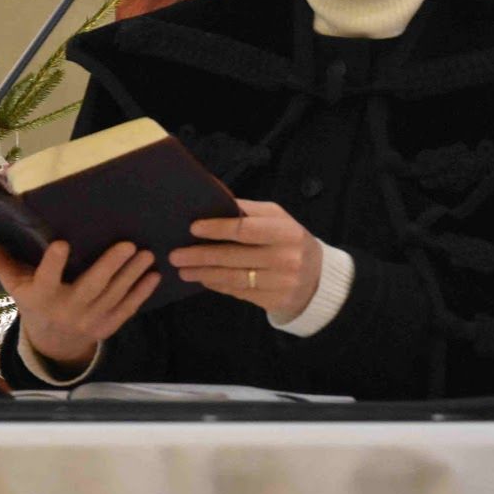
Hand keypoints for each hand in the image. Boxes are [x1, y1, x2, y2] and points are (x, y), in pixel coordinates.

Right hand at [0, 235, 159, 371]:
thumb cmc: (32, 299)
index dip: (53, 263)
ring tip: (147, 253)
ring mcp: (89, 320)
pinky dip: (141, 293)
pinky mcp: (107, 326)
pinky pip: (127, 310)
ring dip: (132, 275)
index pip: (46, 278)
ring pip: (113, 296)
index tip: (61, 243)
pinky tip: (153, 275)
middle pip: (91, 287)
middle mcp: (67, 309)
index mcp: (41, 295)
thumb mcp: (13, 282)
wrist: (52, 340)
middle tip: (128, 244)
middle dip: (110, 266)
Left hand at [170, 198, 321, 320]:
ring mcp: (280, 283)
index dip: (218, 228)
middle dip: (201, 255)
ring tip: (182, 270)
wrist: (318, 279)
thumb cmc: (289, 241)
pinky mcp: (273, 301)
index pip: (246, 229)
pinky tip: (203, 279)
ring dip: (204, 273)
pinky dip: (218, 285)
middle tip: (175, 255)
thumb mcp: (276, 219)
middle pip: (235, 257)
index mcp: (285, 231)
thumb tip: (212, 192)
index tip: (193, 228)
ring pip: (234, 278)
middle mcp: (285, 258)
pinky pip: (239, 292)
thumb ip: (247, 210)